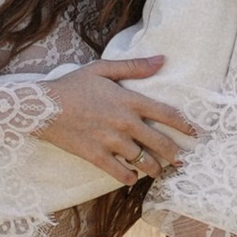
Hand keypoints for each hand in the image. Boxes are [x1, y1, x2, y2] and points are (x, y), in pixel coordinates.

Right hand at [35, 54, 198, 185]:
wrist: (43, 107)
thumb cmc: (73, 85)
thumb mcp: (103, 68)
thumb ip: (134, 66)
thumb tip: (162, 59)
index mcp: (129, 100)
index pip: (167, 114)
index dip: (185, 125)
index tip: (194, 134)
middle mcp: (124, 122)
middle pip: (160, 143)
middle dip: (175, 154)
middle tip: (182, 160)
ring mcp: (111, 141)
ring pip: (143, 161)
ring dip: (155, 169)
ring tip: (160, 171)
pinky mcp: (96, 156)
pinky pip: (120, 173)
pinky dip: (129, 177)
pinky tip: (132, 177)